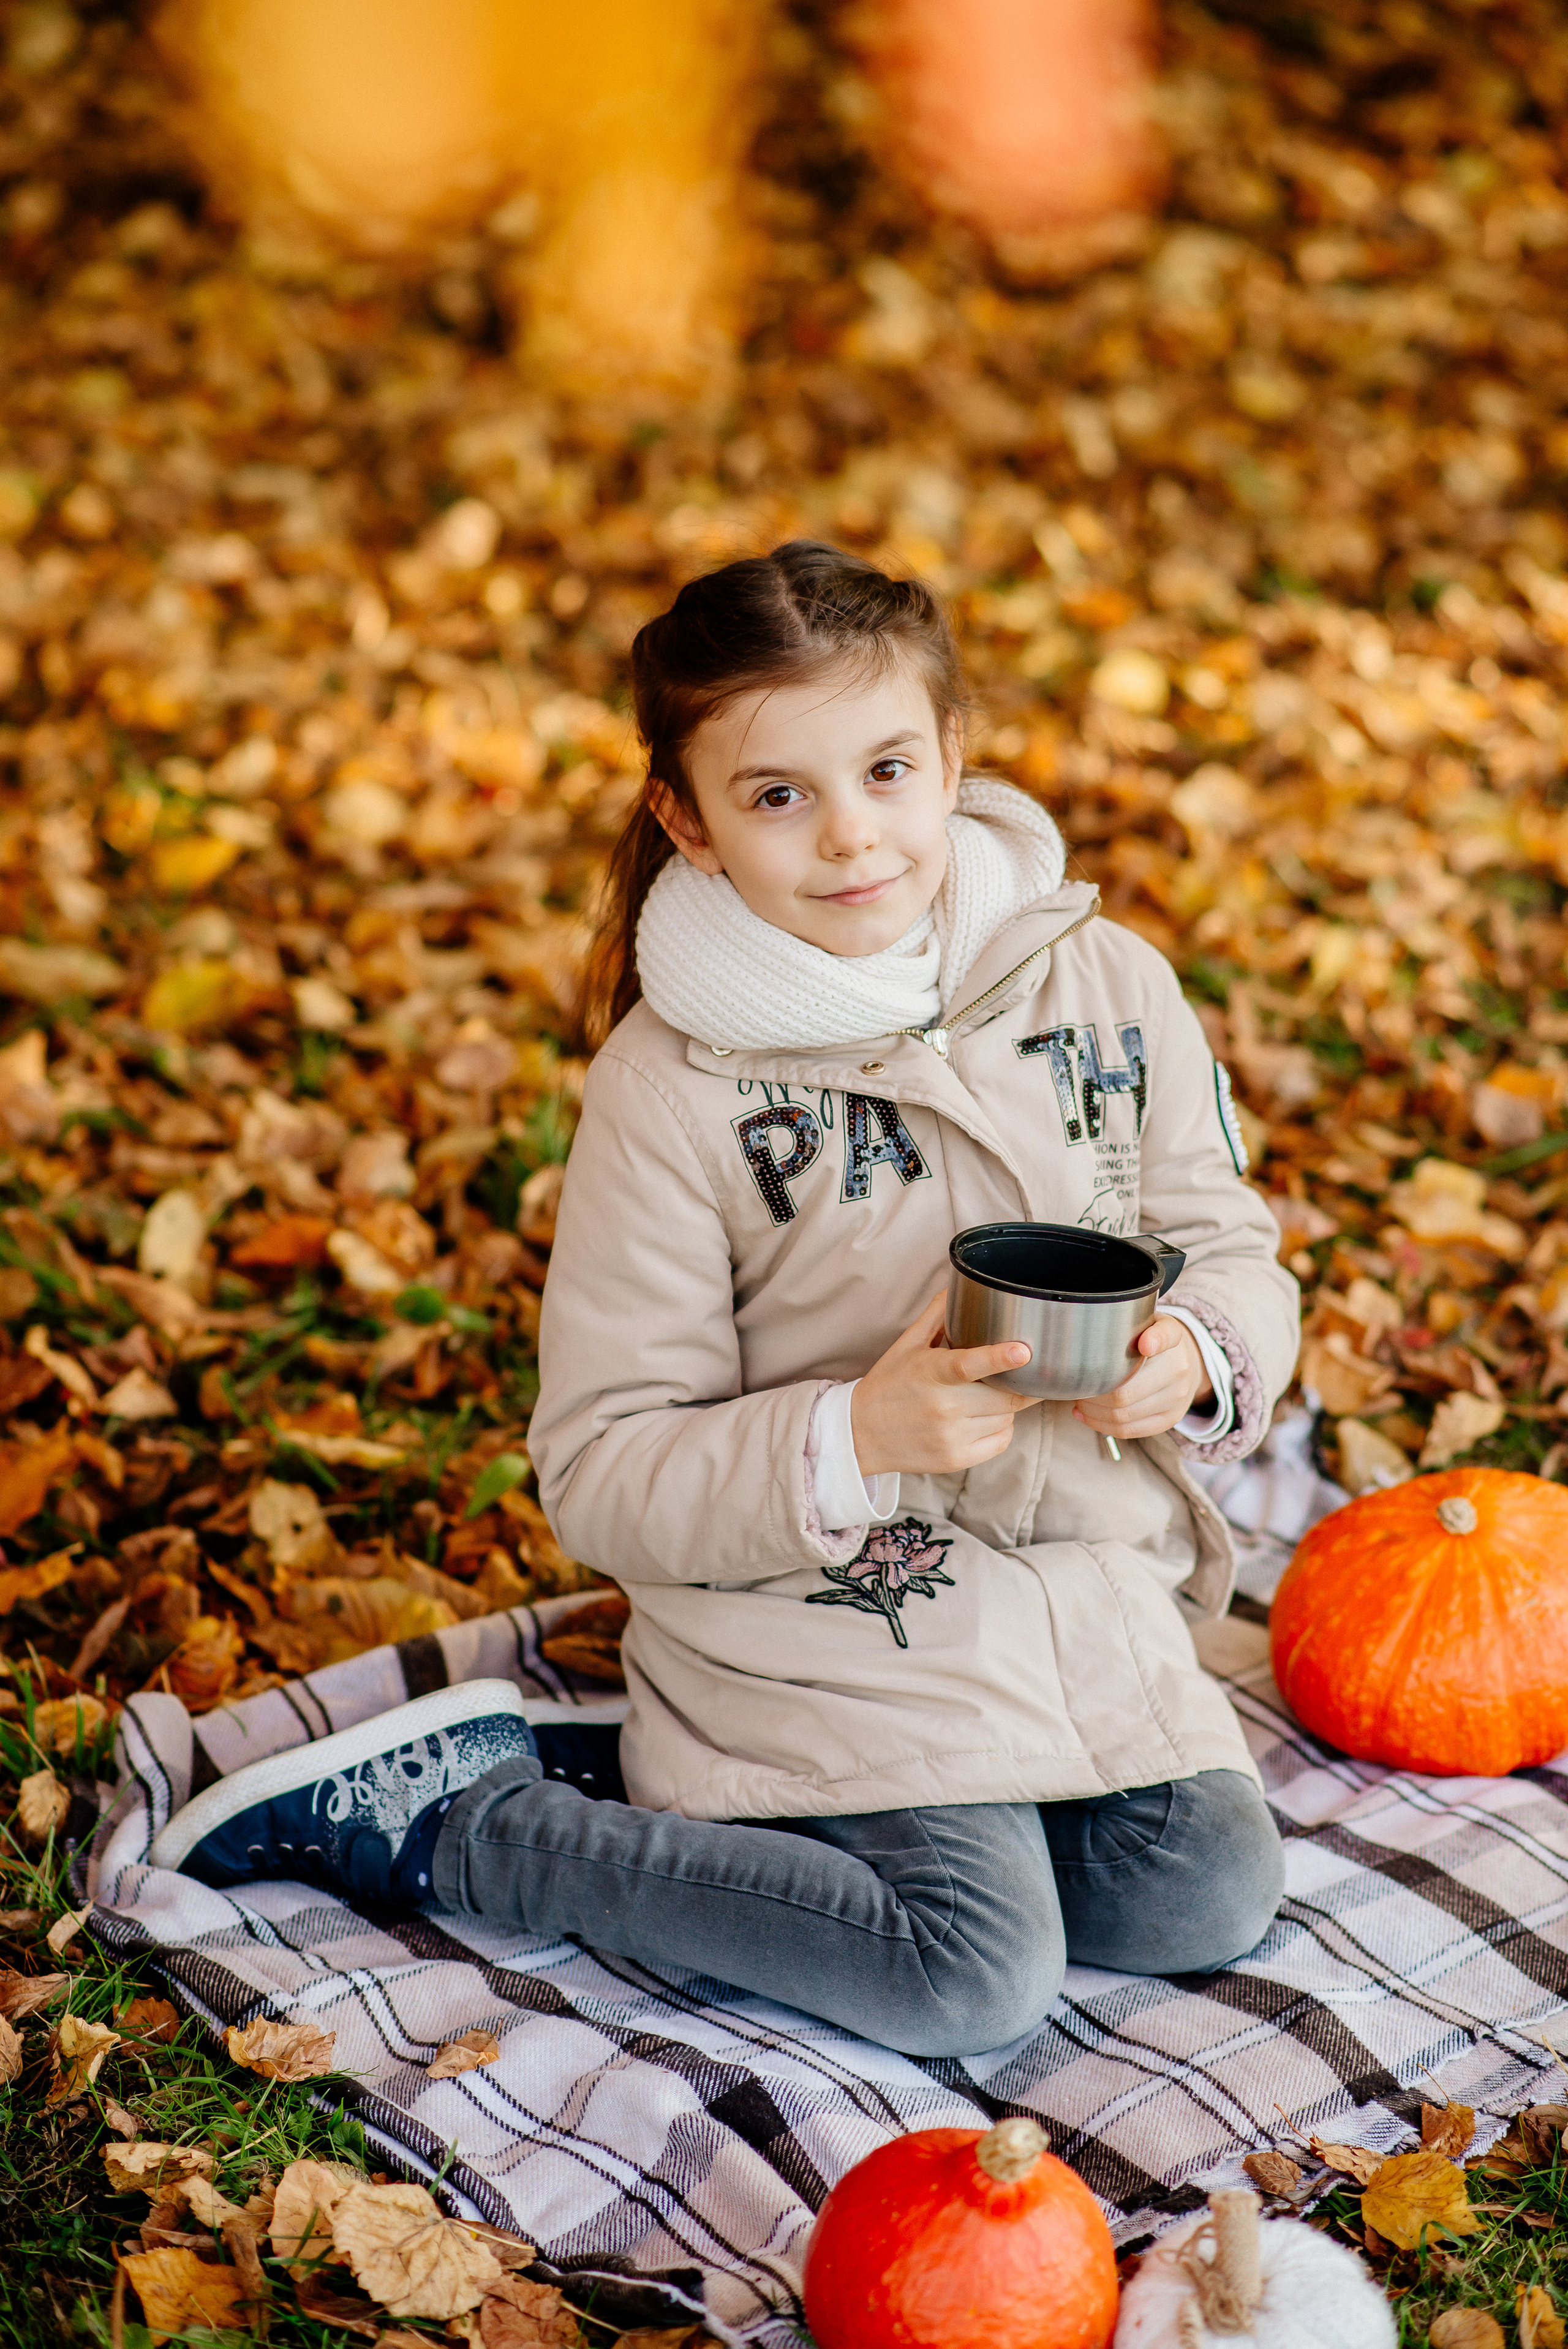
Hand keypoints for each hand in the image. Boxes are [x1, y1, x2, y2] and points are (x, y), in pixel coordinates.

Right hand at [852, 1293, 1038, 1476]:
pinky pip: (1001, 1441)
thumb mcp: (907, 1344)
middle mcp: (942, 1407)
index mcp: (931, 1373)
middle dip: (1017, 1384)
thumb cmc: (888, 1384)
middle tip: (1017, 1373)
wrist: (860, 1433)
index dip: (1000, 1358)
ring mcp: (950, 1437)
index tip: (1024, 1350)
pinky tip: (982, 1418)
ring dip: (1006, 1406)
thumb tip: (961, 1285)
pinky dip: (1001, 1428)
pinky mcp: (956, 1460)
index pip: (969, 1365)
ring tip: (985, 1397)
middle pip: (1005, 1397)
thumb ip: (937, 1315)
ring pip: (1007, 1418)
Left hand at [1073, 1316, 1210, 1441]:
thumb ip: (1126, 1320)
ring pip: (1124, 1414)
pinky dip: (1101, 1425)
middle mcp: (1178, 1368)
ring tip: (1079, 1399)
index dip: (1156, 1340)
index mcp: (1173, 1336)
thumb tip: (1088, 1330)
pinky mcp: (1170, 1419)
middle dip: (1092, 1393)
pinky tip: (1085, 1415)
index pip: (1167, 1335)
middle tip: (1076, 1385)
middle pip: (1126, 1390)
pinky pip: (1130, 1430)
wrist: (1184, 1363)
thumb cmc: (1150, 1340)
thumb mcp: (1145, 1320)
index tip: (1144, 1344)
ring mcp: (1176, 1398)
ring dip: (1092, 1410)